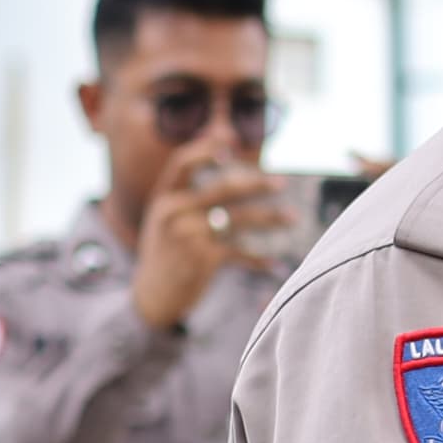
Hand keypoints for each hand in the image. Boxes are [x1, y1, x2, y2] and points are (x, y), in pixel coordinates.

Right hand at [132, 138, 291, 330]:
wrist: (150, 297)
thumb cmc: (165, 255)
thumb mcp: (165, 221)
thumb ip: (187, 199)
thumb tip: (223, 177)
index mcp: (164, 198)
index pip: (182, 163)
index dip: (205, 150)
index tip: (229, 145)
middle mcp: (174, 212)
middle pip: (223, 188)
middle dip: (256, 184)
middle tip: (281, 183)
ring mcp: (188, 235)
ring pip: (238, 219)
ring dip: (270, 218)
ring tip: (292, 218)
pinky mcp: (201, 259)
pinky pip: (240, 253)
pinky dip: (259, 260)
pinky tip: (276, 265)